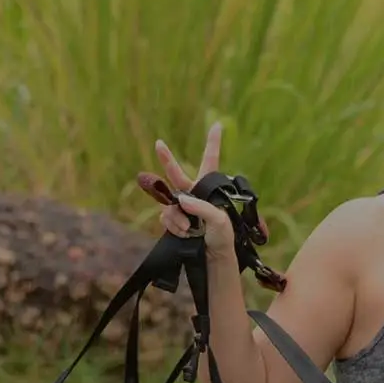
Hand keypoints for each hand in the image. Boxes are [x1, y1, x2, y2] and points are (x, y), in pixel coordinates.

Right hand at [151, 123, 243, 259]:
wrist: (213, 257)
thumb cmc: (223, 236)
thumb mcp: (219, 220)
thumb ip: (201, 207)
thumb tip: (180, 200)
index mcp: (209, 187)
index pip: (210, 161)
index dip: (213, 143)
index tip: (218, 125)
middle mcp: (193, 193)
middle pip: (176, 173)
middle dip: (167, 159)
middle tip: (159, 143)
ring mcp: (181, 206)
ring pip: (168, 204)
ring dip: (177, 218)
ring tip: (191, 230)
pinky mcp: (173, 219)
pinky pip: (165, 217)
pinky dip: (174, 227)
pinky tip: (185, 234)